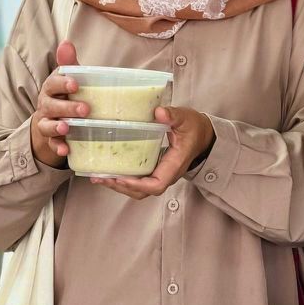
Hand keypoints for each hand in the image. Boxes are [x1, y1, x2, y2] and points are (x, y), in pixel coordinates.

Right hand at [30, 41, 88, 167]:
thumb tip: (66, 42)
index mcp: (52, 88)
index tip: (75, 84)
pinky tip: (65, 150)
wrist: (51, 119)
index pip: (53, 83)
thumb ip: (69, 63)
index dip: (63, 83)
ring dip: (57, 127)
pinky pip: (51, 144)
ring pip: (48, 125)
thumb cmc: (65, 95)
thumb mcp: (68, 79)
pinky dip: (57, 147)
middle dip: (67, 107)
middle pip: (52, 105)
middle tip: (85, 110)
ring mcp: (47, 122)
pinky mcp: (50, 139)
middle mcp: (46, 105)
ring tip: (67, 129)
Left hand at [91, 106, 215, 199]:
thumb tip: (159, 112)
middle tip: (101, 178)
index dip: (137, 184)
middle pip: (143, 192)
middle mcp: (167, 174)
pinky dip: (124, 180)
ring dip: (120, 186)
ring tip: (99, 178)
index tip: (120, 177)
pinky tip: (109, 172)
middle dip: (121, 188)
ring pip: (140, 190)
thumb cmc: (195, 128)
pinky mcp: (155, 170)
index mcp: (174, 164)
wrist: (204, 135)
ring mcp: (161, 174)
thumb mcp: (186, 118)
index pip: (156, 184)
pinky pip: (139, 181)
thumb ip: (173, 115)